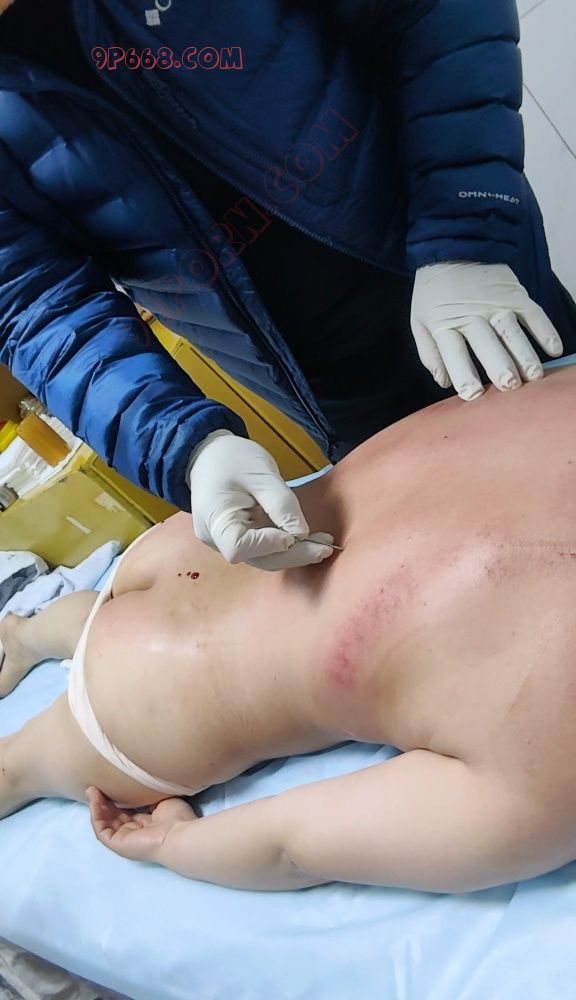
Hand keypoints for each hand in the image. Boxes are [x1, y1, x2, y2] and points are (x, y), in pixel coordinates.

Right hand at [85, 786, 196, 863]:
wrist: (179, 834)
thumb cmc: (177, 818)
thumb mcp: (163, 799)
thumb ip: (150, 794)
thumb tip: (141, 786)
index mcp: (147, 823)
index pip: (127, 811)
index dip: (118, 798)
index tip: (112, 783)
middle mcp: (135, 832)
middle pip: (114, 816)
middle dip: (104, 801)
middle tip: (97, 784)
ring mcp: (126, 840)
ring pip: (105, 823)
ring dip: (97, 806)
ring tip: (91, 790)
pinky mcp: (118, 845)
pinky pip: (102, 831)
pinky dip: (96, 815)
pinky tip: (95, 800)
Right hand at [187, 430, 335, 569]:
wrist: (209, 453)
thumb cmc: (231, 457)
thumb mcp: (260, 472)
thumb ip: (281, 504)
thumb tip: (301, 535)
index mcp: (215, 518)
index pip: (239, 547)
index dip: (268, 545)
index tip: (292, 534)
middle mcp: (216, 538)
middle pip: (257, 558)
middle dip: (293, 555)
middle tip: (325, 547)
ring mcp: (226, 541)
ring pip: (263, 557)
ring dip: (294, 552)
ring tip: (323, 543)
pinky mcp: (239, 538)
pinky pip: (263, 548)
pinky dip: (286, 545)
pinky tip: (308, 539)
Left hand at [411, 262, 563, 399]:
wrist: (451, 247)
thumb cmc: (433, 293)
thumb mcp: (418, 321)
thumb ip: (430, 353)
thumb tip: (444, 382)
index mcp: (444, 323)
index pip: (453, 352)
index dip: (463, 373)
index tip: (473, 394)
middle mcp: (471, 315)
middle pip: (487, 344)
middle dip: (499, 365)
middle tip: (510, 385)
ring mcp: (495, 304)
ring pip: (512, 331)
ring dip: (524, 353)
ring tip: (534, 375)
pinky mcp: (515, 294)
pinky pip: (534, 313)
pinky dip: (546, 330)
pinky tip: (554, 349)